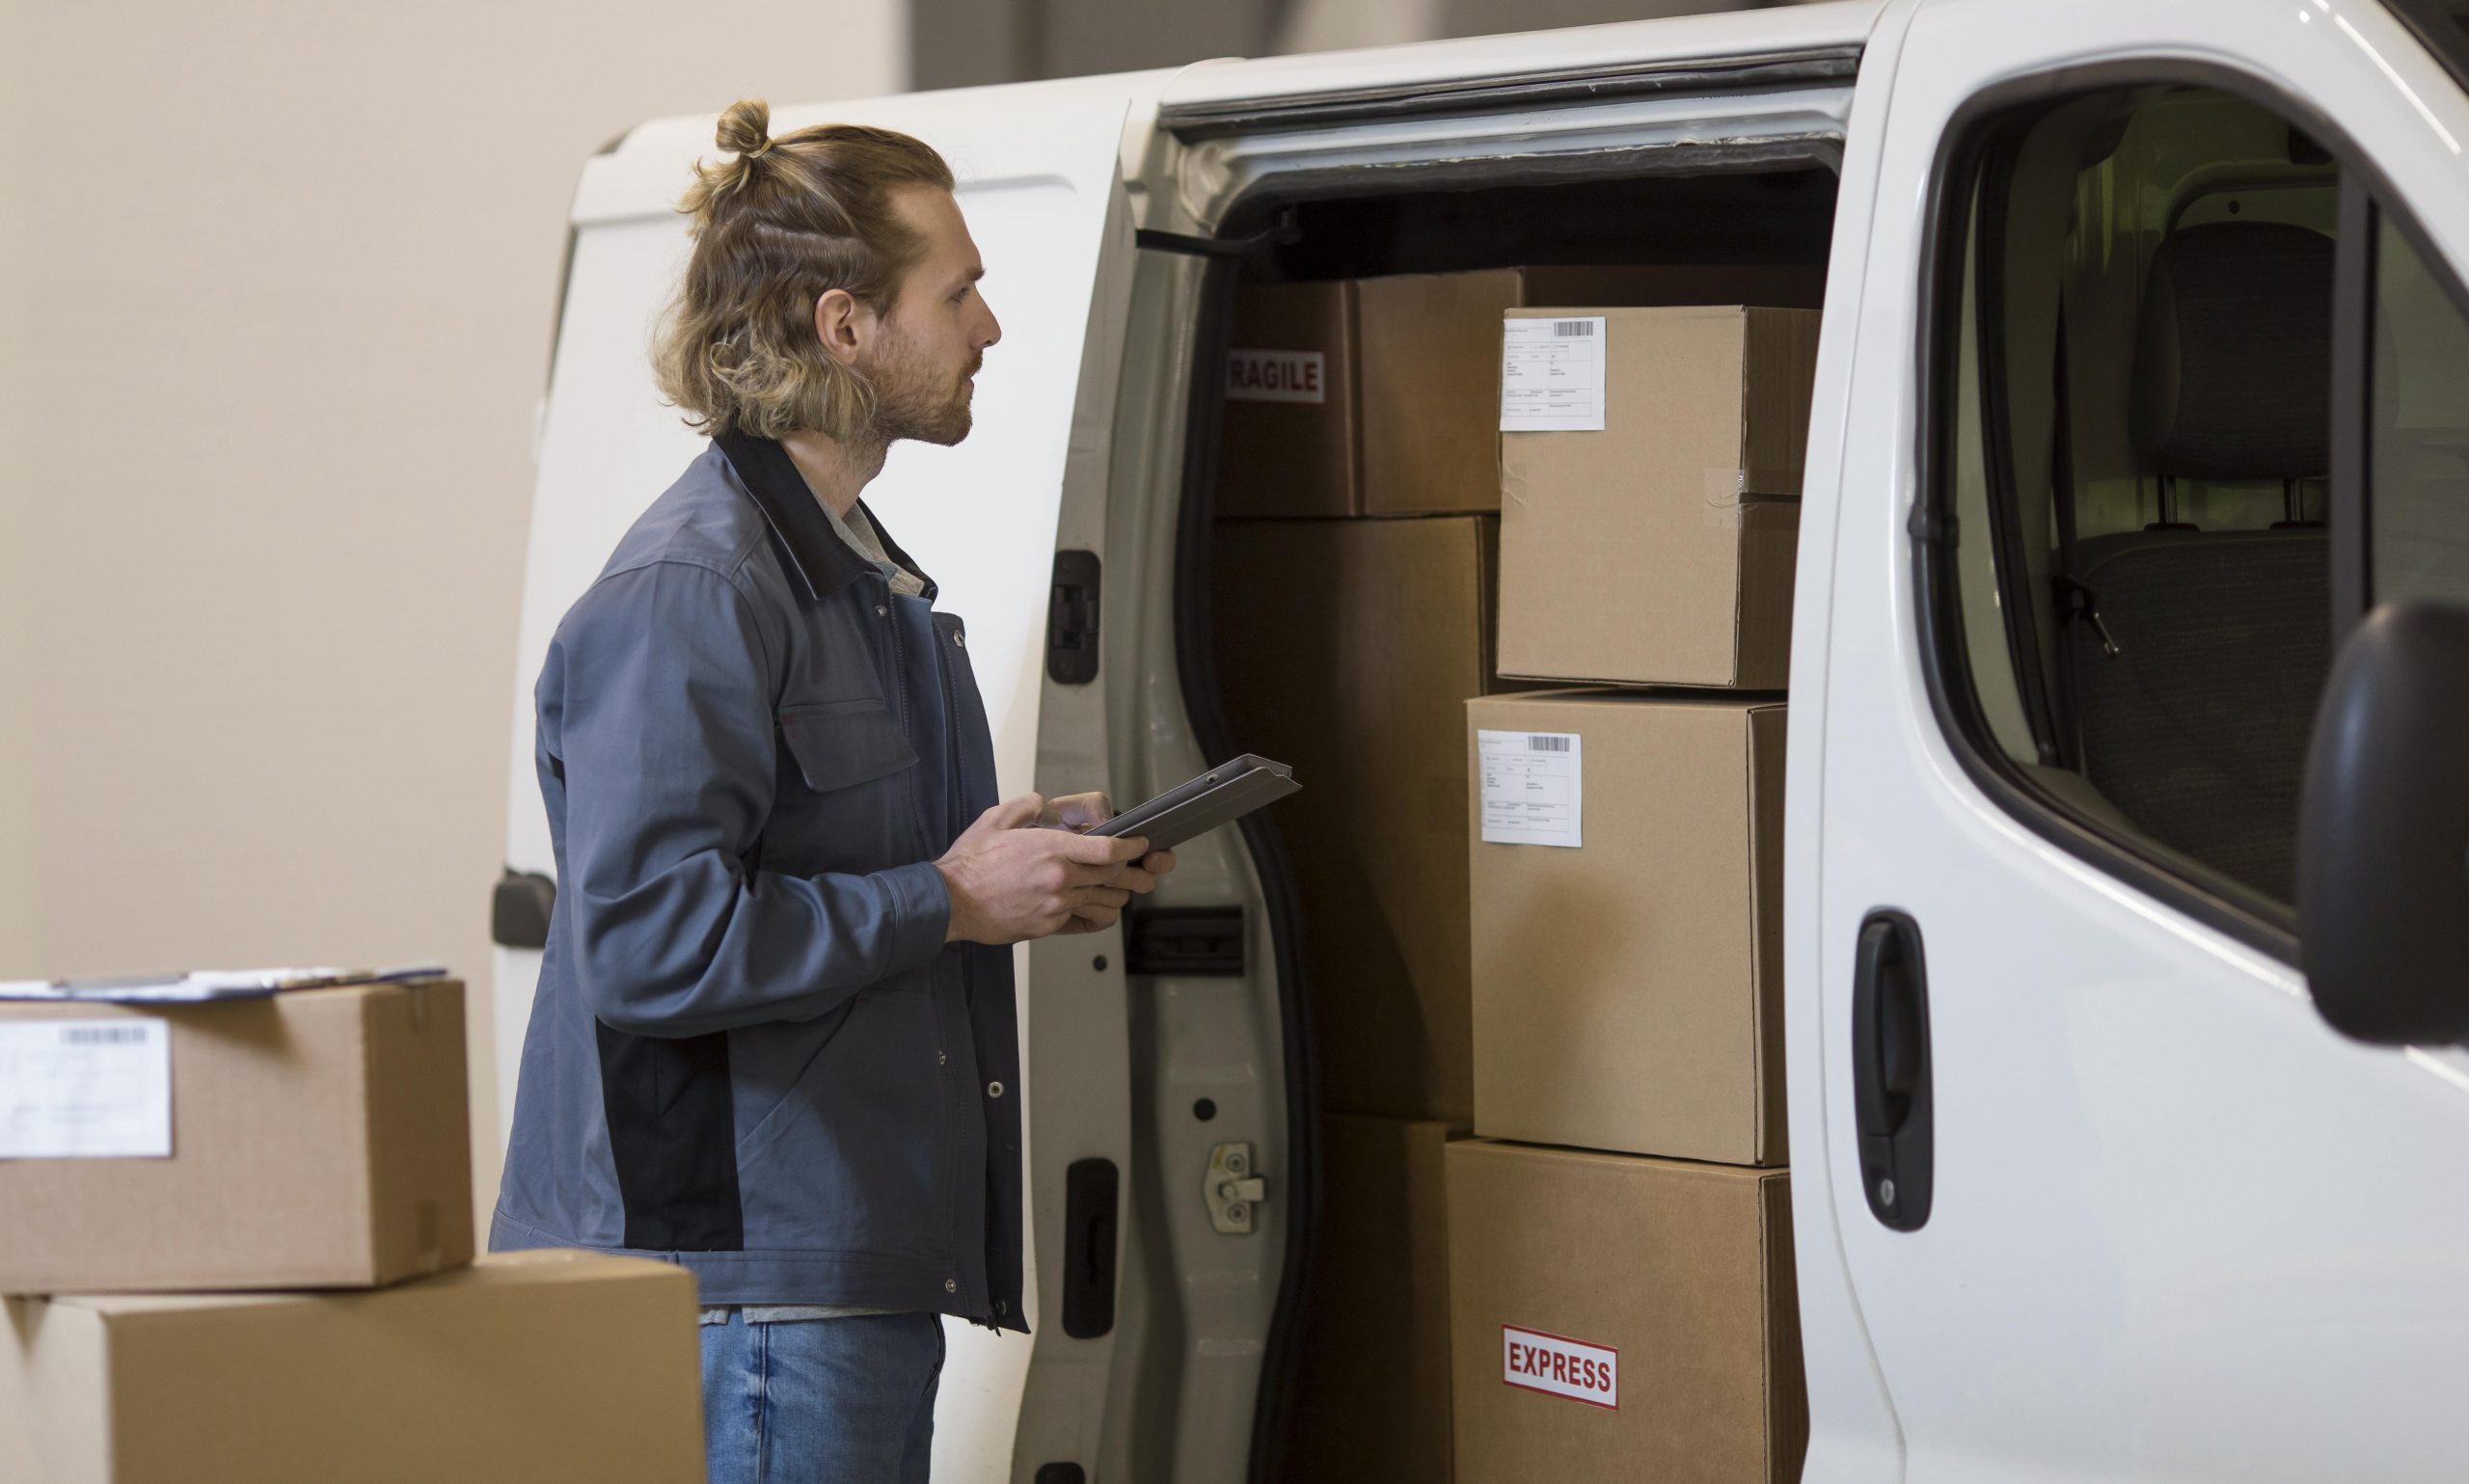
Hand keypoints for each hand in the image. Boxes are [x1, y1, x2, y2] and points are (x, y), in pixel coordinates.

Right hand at [936, 794, 1172, 943]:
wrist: (949, 901)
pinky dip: (1097, 914)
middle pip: (1113, 876)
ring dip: (1117, 893)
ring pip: (1104, 901)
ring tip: (1120, 887)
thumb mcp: (995, 819)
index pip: (1108, 849)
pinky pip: (1085, 920)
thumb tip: (1043, 804)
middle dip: (1133, 871)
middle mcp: (1059, 879)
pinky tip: (1097, 908)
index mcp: (1051, 850)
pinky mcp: (1047, 926)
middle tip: (1143, 867)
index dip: (1132, 846)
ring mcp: (1055, 906)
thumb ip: (1026, 806)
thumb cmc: (969, 863)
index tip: (1140, 844)